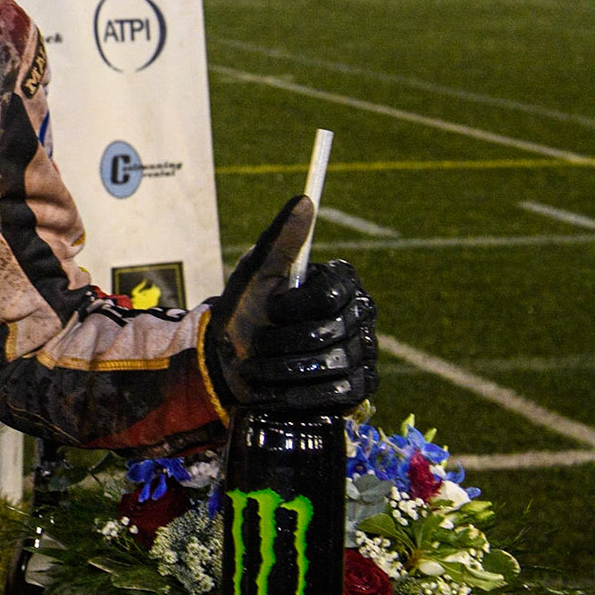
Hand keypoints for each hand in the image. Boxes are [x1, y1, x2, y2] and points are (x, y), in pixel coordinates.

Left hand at [203, 196, 378, 412]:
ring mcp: (363, 353)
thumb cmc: (244, 312)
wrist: (230, 366)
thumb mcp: (254, 273)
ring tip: (261, 368)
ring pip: (332, 365)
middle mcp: (360, 315)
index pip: (330, 294)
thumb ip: (280, 238)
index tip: (270, 309)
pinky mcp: (359, 388)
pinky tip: (279, 392)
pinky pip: (339, 394)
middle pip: (327, 332)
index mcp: (341, 283)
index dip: (292, 307)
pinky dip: (300, 395)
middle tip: (258, 343)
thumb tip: (304, 199)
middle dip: (281, 342)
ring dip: (283, 370)